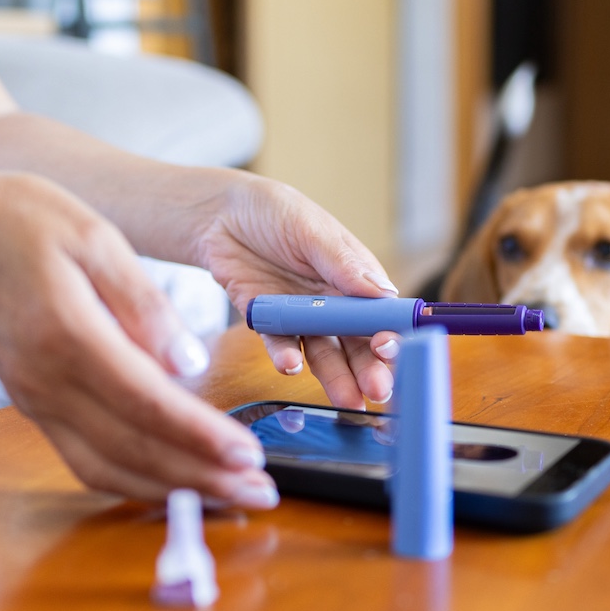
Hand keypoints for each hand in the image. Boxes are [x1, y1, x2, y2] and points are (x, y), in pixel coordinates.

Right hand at [0, 162, 277, 507]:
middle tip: (260, 492)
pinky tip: (172, 482)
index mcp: (67, 335)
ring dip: (172, 491)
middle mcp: (46, 382)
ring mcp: (35, 401)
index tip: (250, 455)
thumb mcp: (96, 240)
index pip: (146, 404)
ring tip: (228, 496)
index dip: (201, 436)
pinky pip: (86, 460)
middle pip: (133, 450)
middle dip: (203, 478)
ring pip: (108, 469)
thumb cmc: (23, 221)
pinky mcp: (34, 406)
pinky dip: (133, 481)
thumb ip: (144, 305)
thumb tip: (188, 363)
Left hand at [192, 173, 401, 409]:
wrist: (219, 214)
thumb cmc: (274, 211)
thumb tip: (384, 292)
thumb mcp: (310, 229)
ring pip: (325, 353)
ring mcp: (302, 316)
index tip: (391, 348)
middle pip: (358, 342)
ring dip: (337, 377)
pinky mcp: (268, 324)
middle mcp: (333, 302)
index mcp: (355, 277)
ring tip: (347, 399)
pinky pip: (281, 345)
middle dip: (371, 368)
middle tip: (379, 391)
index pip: (381, 312)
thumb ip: (343, 263)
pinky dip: (287, 357)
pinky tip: (291, 365)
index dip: (391, 332)